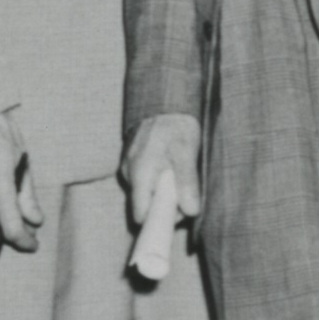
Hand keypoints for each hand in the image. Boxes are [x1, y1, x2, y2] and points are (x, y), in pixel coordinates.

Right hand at [122, 115, 201, 284]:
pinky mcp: (132, 162)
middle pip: (144, 206)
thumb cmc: (177, 125)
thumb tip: (190, 211)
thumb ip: (187, 181)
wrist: (165, 99)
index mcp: (140, 173)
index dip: (159, 220)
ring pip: (145, 194)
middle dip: (164, 206)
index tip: (178, 213)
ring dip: (163, 192)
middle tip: (185, 193)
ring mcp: (128, 167)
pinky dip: (158, 181)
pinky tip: (170, 169)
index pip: (141, 215)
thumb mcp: (186, 151)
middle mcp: (129, 173)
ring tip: (179, 175)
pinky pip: (145, 182)